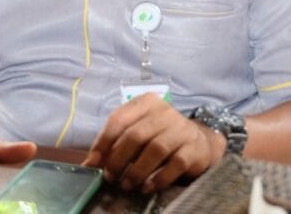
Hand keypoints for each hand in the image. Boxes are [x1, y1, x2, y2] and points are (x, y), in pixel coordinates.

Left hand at [83, 93, 223, 193]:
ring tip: (127, 185)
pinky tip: (147, 187)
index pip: (118, 119)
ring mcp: (181, 129)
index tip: (93, 163)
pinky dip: (158, 178)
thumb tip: (90, 164)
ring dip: (136, 171)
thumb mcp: (139, 131)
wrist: (200, 142)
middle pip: (135, 135)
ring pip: (155, 149)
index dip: (103, 143)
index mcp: (146, 103)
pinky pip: (174, 164)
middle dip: (118, 159)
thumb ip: (116, 142)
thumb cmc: (161, 136)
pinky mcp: (194, 148)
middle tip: (110, 177)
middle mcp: (165, 112)